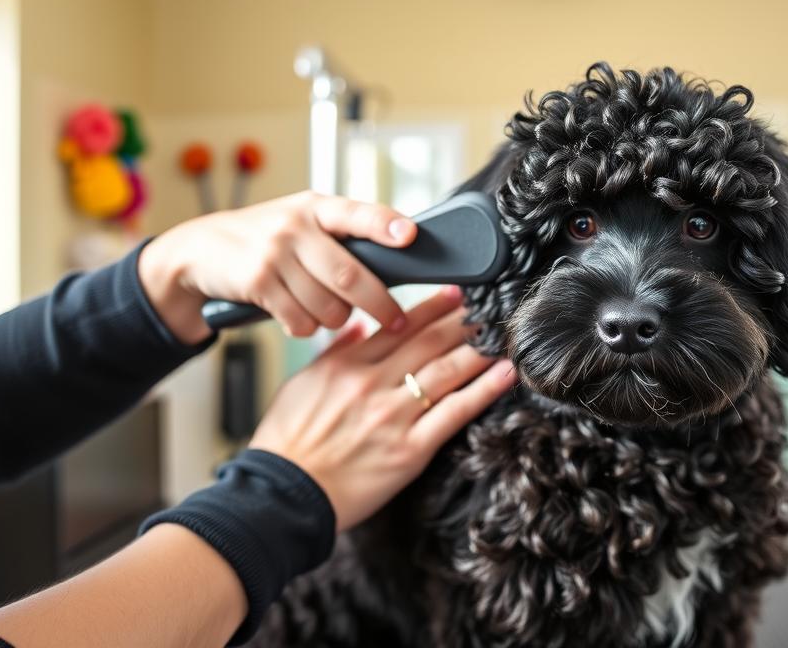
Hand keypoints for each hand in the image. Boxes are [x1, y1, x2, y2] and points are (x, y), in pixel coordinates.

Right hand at [138, 192, 417, 343]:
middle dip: (379, 304)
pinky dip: (307, 326)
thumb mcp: (299, 220)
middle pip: (350, 275)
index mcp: (315, 207)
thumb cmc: (265, 237)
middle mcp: (295, 226)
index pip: (357, 213)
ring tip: (332, 312)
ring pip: (327, 305)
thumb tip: (396, 253)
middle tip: (396, 320)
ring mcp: (274, 254)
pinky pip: (299, 320)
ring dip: (336, 319)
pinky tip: (300, 315)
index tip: (408, 235)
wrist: (199, 250)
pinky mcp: (257, 282)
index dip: (384, 224)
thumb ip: (339, 233)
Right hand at [248, 286, 516, 530]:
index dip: (433, 307)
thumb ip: (335, 353)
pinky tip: (505, 373)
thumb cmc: (286, 444)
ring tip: (505, 332)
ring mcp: (394, 416)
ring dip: (480, 348)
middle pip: (429, 342)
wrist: (283, 494)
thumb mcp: (301, 386)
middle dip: (464, 320)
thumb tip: (360, 327)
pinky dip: (484, 390)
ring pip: (447, 371)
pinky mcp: (410, 449)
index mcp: (347, 366)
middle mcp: (373, 385)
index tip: (456, 292)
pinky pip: (455, 413)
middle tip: (492, 303)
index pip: (399, 326)